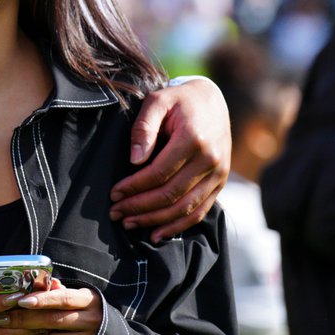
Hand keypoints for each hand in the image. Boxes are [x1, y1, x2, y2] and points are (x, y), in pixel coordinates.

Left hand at [7, 279, 101, 334]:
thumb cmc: (85, 312)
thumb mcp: (77, 298)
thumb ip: (59, 291)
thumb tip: (45, 281)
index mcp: (89, 300)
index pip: (63, 298)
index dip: (41, 299)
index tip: (21, 301)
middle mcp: (93, 320)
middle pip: (53, 320)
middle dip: (25, 319)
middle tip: (4, 318)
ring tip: (53, 331)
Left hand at [110, 77, 230, 240]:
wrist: (212, 101)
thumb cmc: (179, 101)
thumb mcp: (158, 101)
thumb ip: (143, 127)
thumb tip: (134, 159)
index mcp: (194, 140)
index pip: (159, 173)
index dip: (134, 186)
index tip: (114, 194)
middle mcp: (211, 160)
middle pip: (171, 194)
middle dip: (140, 207)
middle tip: (116, 212)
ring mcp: (219, 174)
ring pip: (185, 208)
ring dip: (156, 220)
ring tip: (130, 224)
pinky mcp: (220, 183)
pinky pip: (200, 211)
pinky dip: (178, 226)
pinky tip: (157, 233)